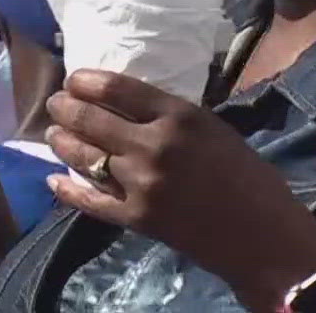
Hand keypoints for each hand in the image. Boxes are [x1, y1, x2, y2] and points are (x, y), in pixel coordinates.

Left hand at [46, 70, 315, 312]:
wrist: (263, 236)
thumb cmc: (248, 176)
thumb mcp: (213, 129)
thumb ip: (170, 116)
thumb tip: (127, 103)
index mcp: (179, 116)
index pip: (116, 88)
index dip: (84, 81)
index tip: (72, 79)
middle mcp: (153, 145)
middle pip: (91, 119)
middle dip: (65, 108)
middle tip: (55, 104)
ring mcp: (141, 183)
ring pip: (84, 156)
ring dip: (61, 142)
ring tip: (53, 134)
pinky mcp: (136, 218)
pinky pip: (90, 200)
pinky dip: (68, 188)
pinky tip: (53, 179)